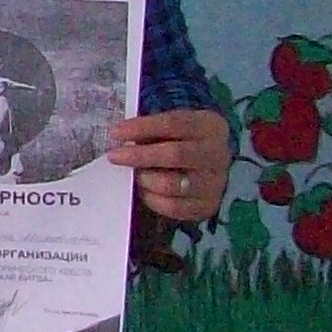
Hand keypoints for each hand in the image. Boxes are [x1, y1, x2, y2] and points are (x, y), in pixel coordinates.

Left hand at [108, 107, 230, 223]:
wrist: (210, 165)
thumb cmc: (183, 140)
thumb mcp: (173, 127)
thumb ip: (152, 130)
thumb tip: (119, 137)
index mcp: (210, 126)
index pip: (174, 123)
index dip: (142, 127)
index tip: (115, 132)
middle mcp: (217, 154)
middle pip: (175, 154)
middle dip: (139, 155)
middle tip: (114, 156)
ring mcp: (215, 182)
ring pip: (172, 184)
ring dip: (145, 179)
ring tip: (134, 174)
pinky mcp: (208, 206)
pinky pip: (174, 207)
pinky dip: (152, 199)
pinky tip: (144, 190)